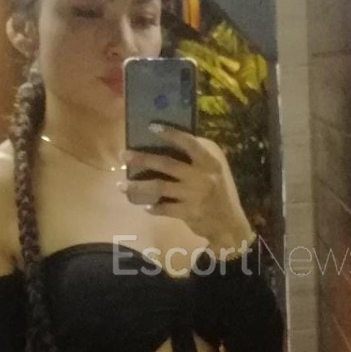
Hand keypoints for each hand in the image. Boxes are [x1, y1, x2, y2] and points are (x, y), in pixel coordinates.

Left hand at [119, 126, 253, 252]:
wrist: (230, 225)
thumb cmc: (220, 193)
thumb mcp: (216, 171)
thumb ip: (199, 159)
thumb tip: (171, 144)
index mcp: (210, 162)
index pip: (189, 143)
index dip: (171, 134)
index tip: (152, 126)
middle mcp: (202, 176)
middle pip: (166, 164)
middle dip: (142, 158)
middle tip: (123, 155)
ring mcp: (194, 195)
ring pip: (159, 187)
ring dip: (137, 186)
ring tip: (121, 185)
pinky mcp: (188, 213)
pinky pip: (164, 208)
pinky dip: (153, 207)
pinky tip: (144, 205)